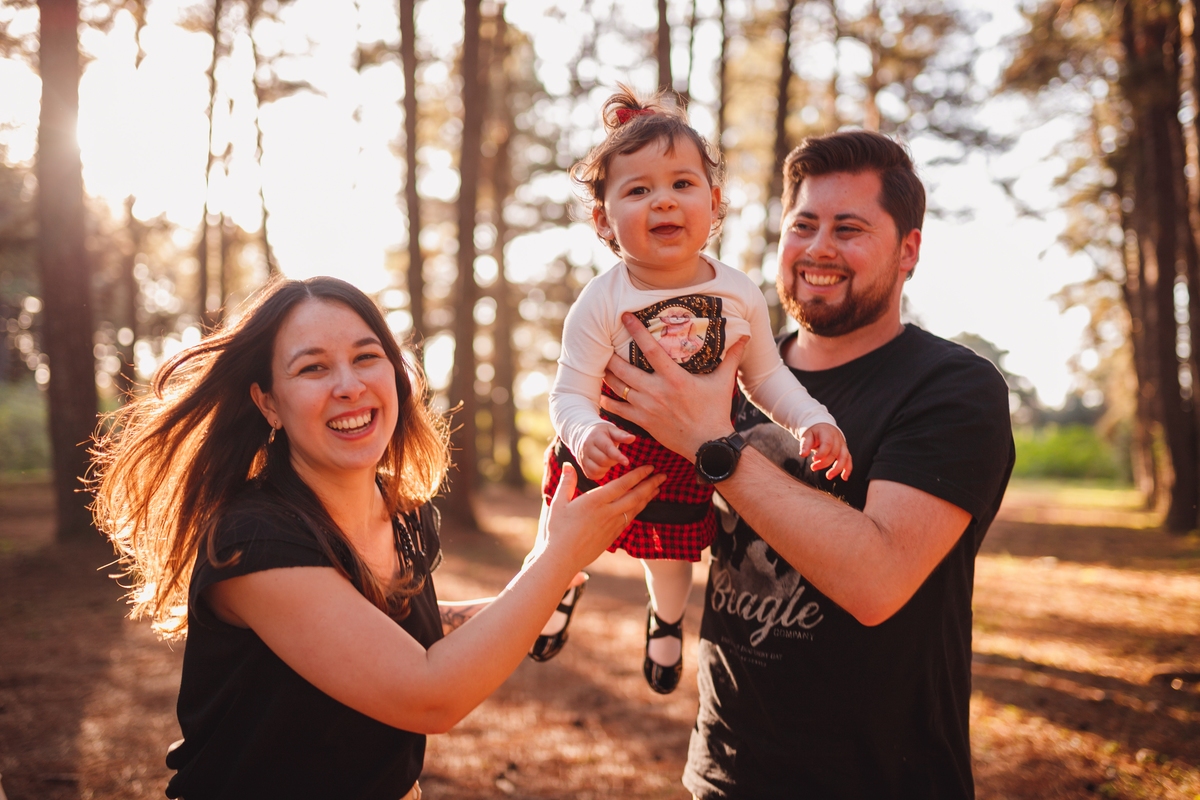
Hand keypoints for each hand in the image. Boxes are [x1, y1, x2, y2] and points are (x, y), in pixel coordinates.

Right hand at [541, 462, 664, 569]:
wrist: (562, 559)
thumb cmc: (557, 530)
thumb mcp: (558, 503)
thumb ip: (566, 482)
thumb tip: (568, 464)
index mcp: (595, 501)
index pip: (622, 484)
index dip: (638, 474)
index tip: (649, 467)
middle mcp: (607, 513)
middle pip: (635, 496)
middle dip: (651, 484)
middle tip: (663, 475)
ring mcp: (612, 526)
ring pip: (636, 508)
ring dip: (648, 497)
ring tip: (658, 488)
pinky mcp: (613, 536)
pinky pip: (630, 519)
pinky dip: (639, 510)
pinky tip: (642, 505)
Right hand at [577, 422, 634, 479]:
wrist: (585, 436)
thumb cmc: (603, 433)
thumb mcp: (612, 430)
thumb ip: (622, 435)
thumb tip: (633, 438)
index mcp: (596, 436)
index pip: (607, 448)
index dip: (617, 456)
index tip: (626, 462)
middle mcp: (587, 447)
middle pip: (602, 460)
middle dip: (613, 461)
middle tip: (616, 457)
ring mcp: (583, 457)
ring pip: (596, 469)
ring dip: (606, 468)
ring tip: (609, 461)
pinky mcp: (582, 465)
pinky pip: (591, 474)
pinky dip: (600, 474)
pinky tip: (603, 467)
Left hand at [601, 312, 748, 460]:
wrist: (708, 444)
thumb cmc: (716, 412)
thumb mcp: (724, 382)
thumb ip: (731, 357)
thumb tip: (745, 336)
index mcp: (674, 378)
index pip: (651, 349)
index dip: (636, 331)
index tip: (624, 316)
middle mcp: (656, 391)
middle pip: (624, 369)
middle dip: (611, 356)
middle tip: (603, 344)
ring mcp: (647, 408)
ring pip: (618, 388)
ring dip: (607, 376)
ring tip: (601, 365)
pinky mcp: (643, 422)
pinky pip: (618, 410)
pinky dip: (608, 401)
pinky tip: (602, 394)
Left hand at [799, 422, 852, 480]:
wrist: (823, 427)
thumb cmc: (814, 432)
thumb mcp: (807, 435)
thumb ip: (805, 444)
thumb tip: (802, 454)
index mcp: (827, 432)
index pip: (827, 444)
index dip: (821, 454)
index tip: (813, 460)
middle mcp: (837, 438)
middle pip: (835, 452)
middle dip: (824, 463)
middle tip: (813, 468)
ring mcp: (842, 444)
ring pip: (844, 457)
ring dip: (838, 468)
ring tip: (829, 476)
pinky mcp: (844, 450)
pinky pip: (849, 460)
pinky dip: (847, 469)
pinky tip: (844, 477)